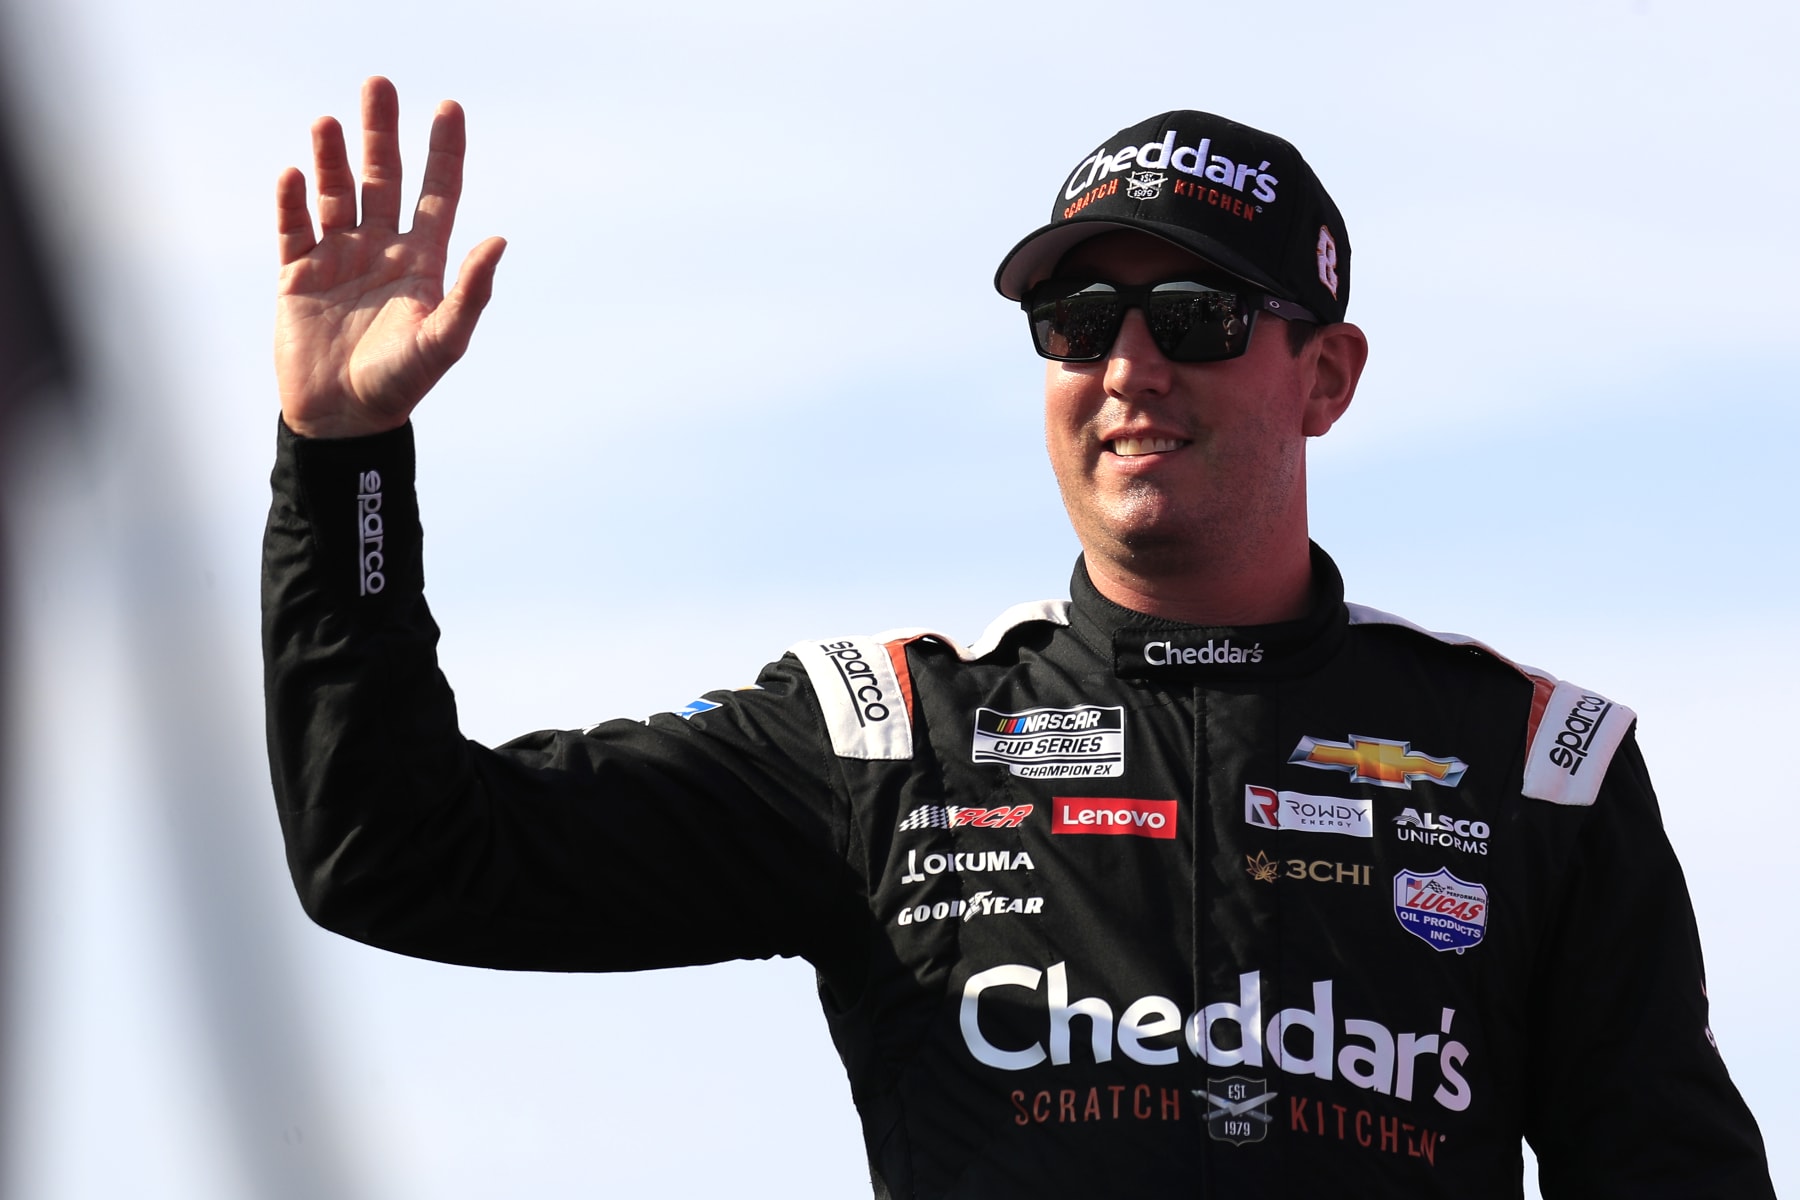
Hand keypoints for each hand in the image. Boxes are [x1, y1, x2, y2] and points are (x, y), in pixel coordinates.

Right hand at [274, 76, 505, 437]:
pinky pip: (292, 227)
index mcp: (422, 261)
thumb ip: (471, 292)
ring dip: (331, 157)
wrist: (342, 420)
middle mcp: (381, 250)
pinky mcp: (296, 274)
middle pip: (382, 177)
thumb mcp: (442, 340)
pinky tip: (293, 173)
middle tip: (378, 84)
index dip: (444, 151)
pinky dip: (291, 200)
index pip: (438, 193)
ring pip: (335, 193)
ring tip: (328, 122)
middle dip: (381, 132)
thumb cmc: (399, 384)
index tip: (448, 106)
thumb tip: (499, 241)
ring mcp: (338, 258)